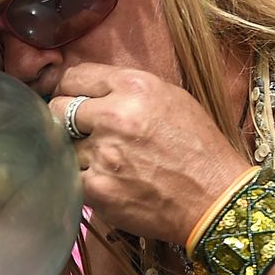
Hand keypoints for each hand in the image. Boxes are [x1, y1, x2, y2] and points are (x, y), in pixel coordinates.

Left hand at [52, 63, 254, 242]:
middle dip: (65, 119)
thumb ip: (125, 90)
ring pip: (63, 144)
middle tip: (82, 131)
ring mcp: (103, 154)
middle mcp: (116, 116)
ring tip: (107, 160)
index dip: (70, 88)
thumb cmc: (197, 148)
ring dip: (77, 151)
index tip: (72, 98)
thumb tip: (87, 90)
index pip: (75, 76)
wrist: (215, 198)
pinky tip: (104, 180)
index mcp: (136, 87)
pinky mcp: (96, 187)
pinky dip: (81, 178)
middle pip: (58, 108)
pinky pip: (68, 175)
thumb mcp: (170, 99)